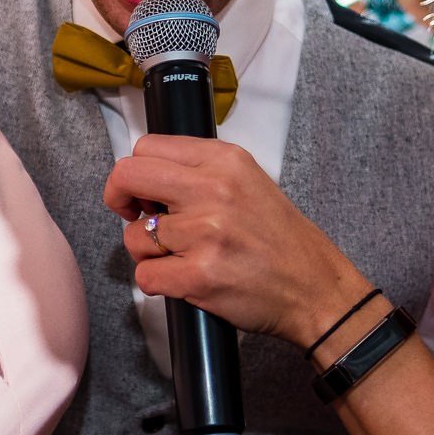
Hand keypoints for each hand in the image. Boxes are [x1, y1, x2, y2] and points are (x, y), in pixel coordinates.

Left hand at [102, 134, 370, 346]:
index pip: (147, 147)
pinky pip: (145, 276)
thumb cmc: (279, 239)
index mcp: (224, 160)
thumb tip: (146, 180)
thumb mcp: (248, 181)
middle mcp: (213, 190)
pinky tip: (183, 280)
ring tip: (180, 257)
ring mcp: (205, 234)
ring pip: (133, 236)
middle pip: (128, 176)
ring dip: (147, 252)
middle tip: (134, 217)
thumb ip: (200, 172)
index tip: (145, 194)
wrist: (315, 287)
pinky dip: (157, 283)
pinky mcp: (199, 276)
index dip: (136, 173)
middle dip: (119, 199)